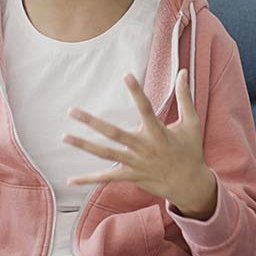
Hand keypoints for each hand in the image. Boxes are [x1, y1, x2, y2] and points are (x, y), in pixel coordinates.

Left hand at [62, 69, 217, 219]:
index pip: (146, 108)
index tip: (126, 75)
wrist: (189, 184)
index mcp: (158, 132)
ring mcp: (135, 163)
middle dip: (92, 122)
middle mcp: (143, 148)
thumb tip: (183, 71)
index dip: (136, 92)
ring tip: (64, 136)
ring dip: (84, 145)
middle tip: (72, 111)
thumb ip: (185, 96)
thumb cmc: (190, 149)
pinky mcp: (130, 176)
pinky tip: (70, 179)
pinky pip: (106, 178)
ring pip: (105, 154)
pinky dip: (88, 179)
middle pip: (114, 133)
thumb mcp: (191, 122)